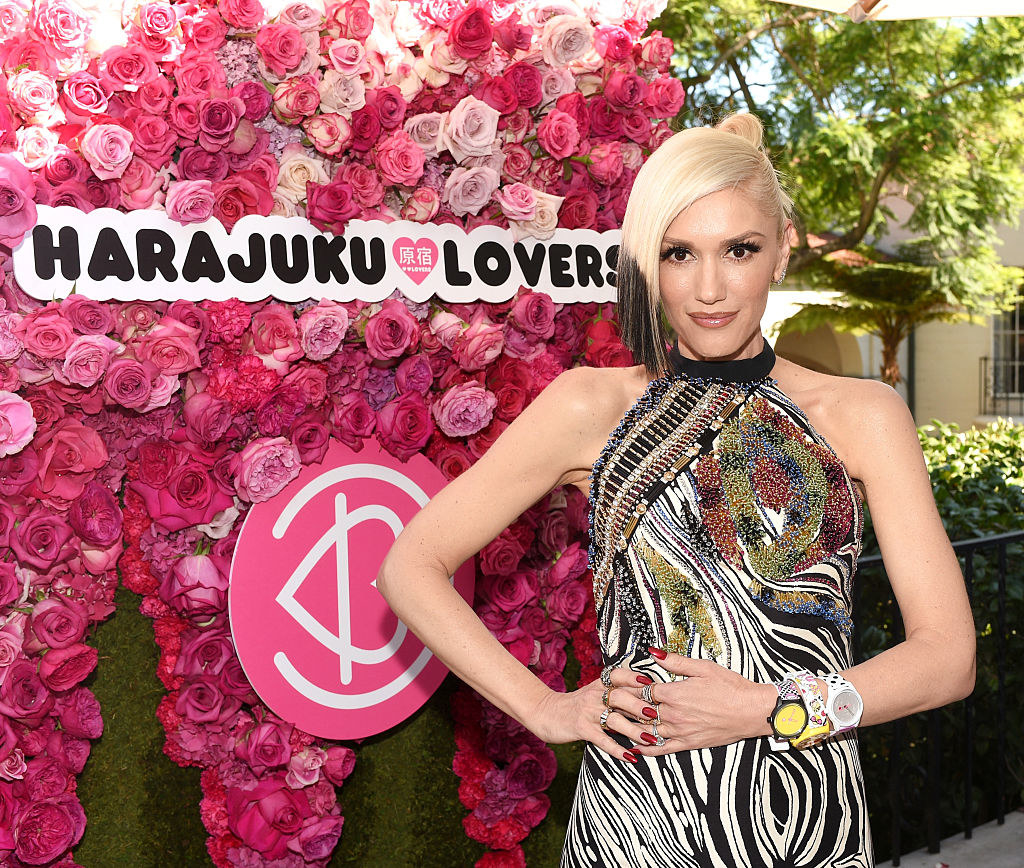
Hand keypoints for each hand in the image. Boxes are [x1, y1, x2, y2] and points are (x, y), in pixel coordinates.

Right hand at [526, 666, 656, 763]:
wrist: (546, 712)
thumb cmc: (577, 703)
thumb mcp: (594, 692)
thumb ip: (615, 692)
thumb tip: (645, 696)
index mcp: (600, 684)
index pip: (619, 676)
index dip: (635, 678)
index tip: (652, 682)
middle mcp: (595, 696)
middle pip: (620, 697)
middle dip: (639, 705)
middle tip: (657, 714)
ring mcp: (588, 713)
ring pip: (614, 720)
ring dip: (634, 731)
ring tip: (651, 740)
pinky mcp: (582, 729)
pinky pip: (602, 740)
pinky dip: (617, 750)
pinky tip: (631, 757)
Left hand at [621, 648, 777, 756]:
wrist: (752, 711)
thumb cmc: (730, 686)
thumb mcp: (702, 667)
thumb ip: (674, 662)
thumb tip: (652, 653)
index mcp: (674, 694)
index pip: (641, 690)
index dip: (629, 686)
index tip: (617, 683)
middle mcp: (673, 715)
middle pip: (640, 711)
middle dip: (624, 706)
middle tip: (609, 702)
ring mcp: (680, 732)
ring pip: (646, 730)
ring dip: (630, 725)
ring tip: (614, 721)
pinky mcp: (688, 744)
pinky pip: (661, 750)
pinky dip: (645, 748)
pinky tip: (633, 747)